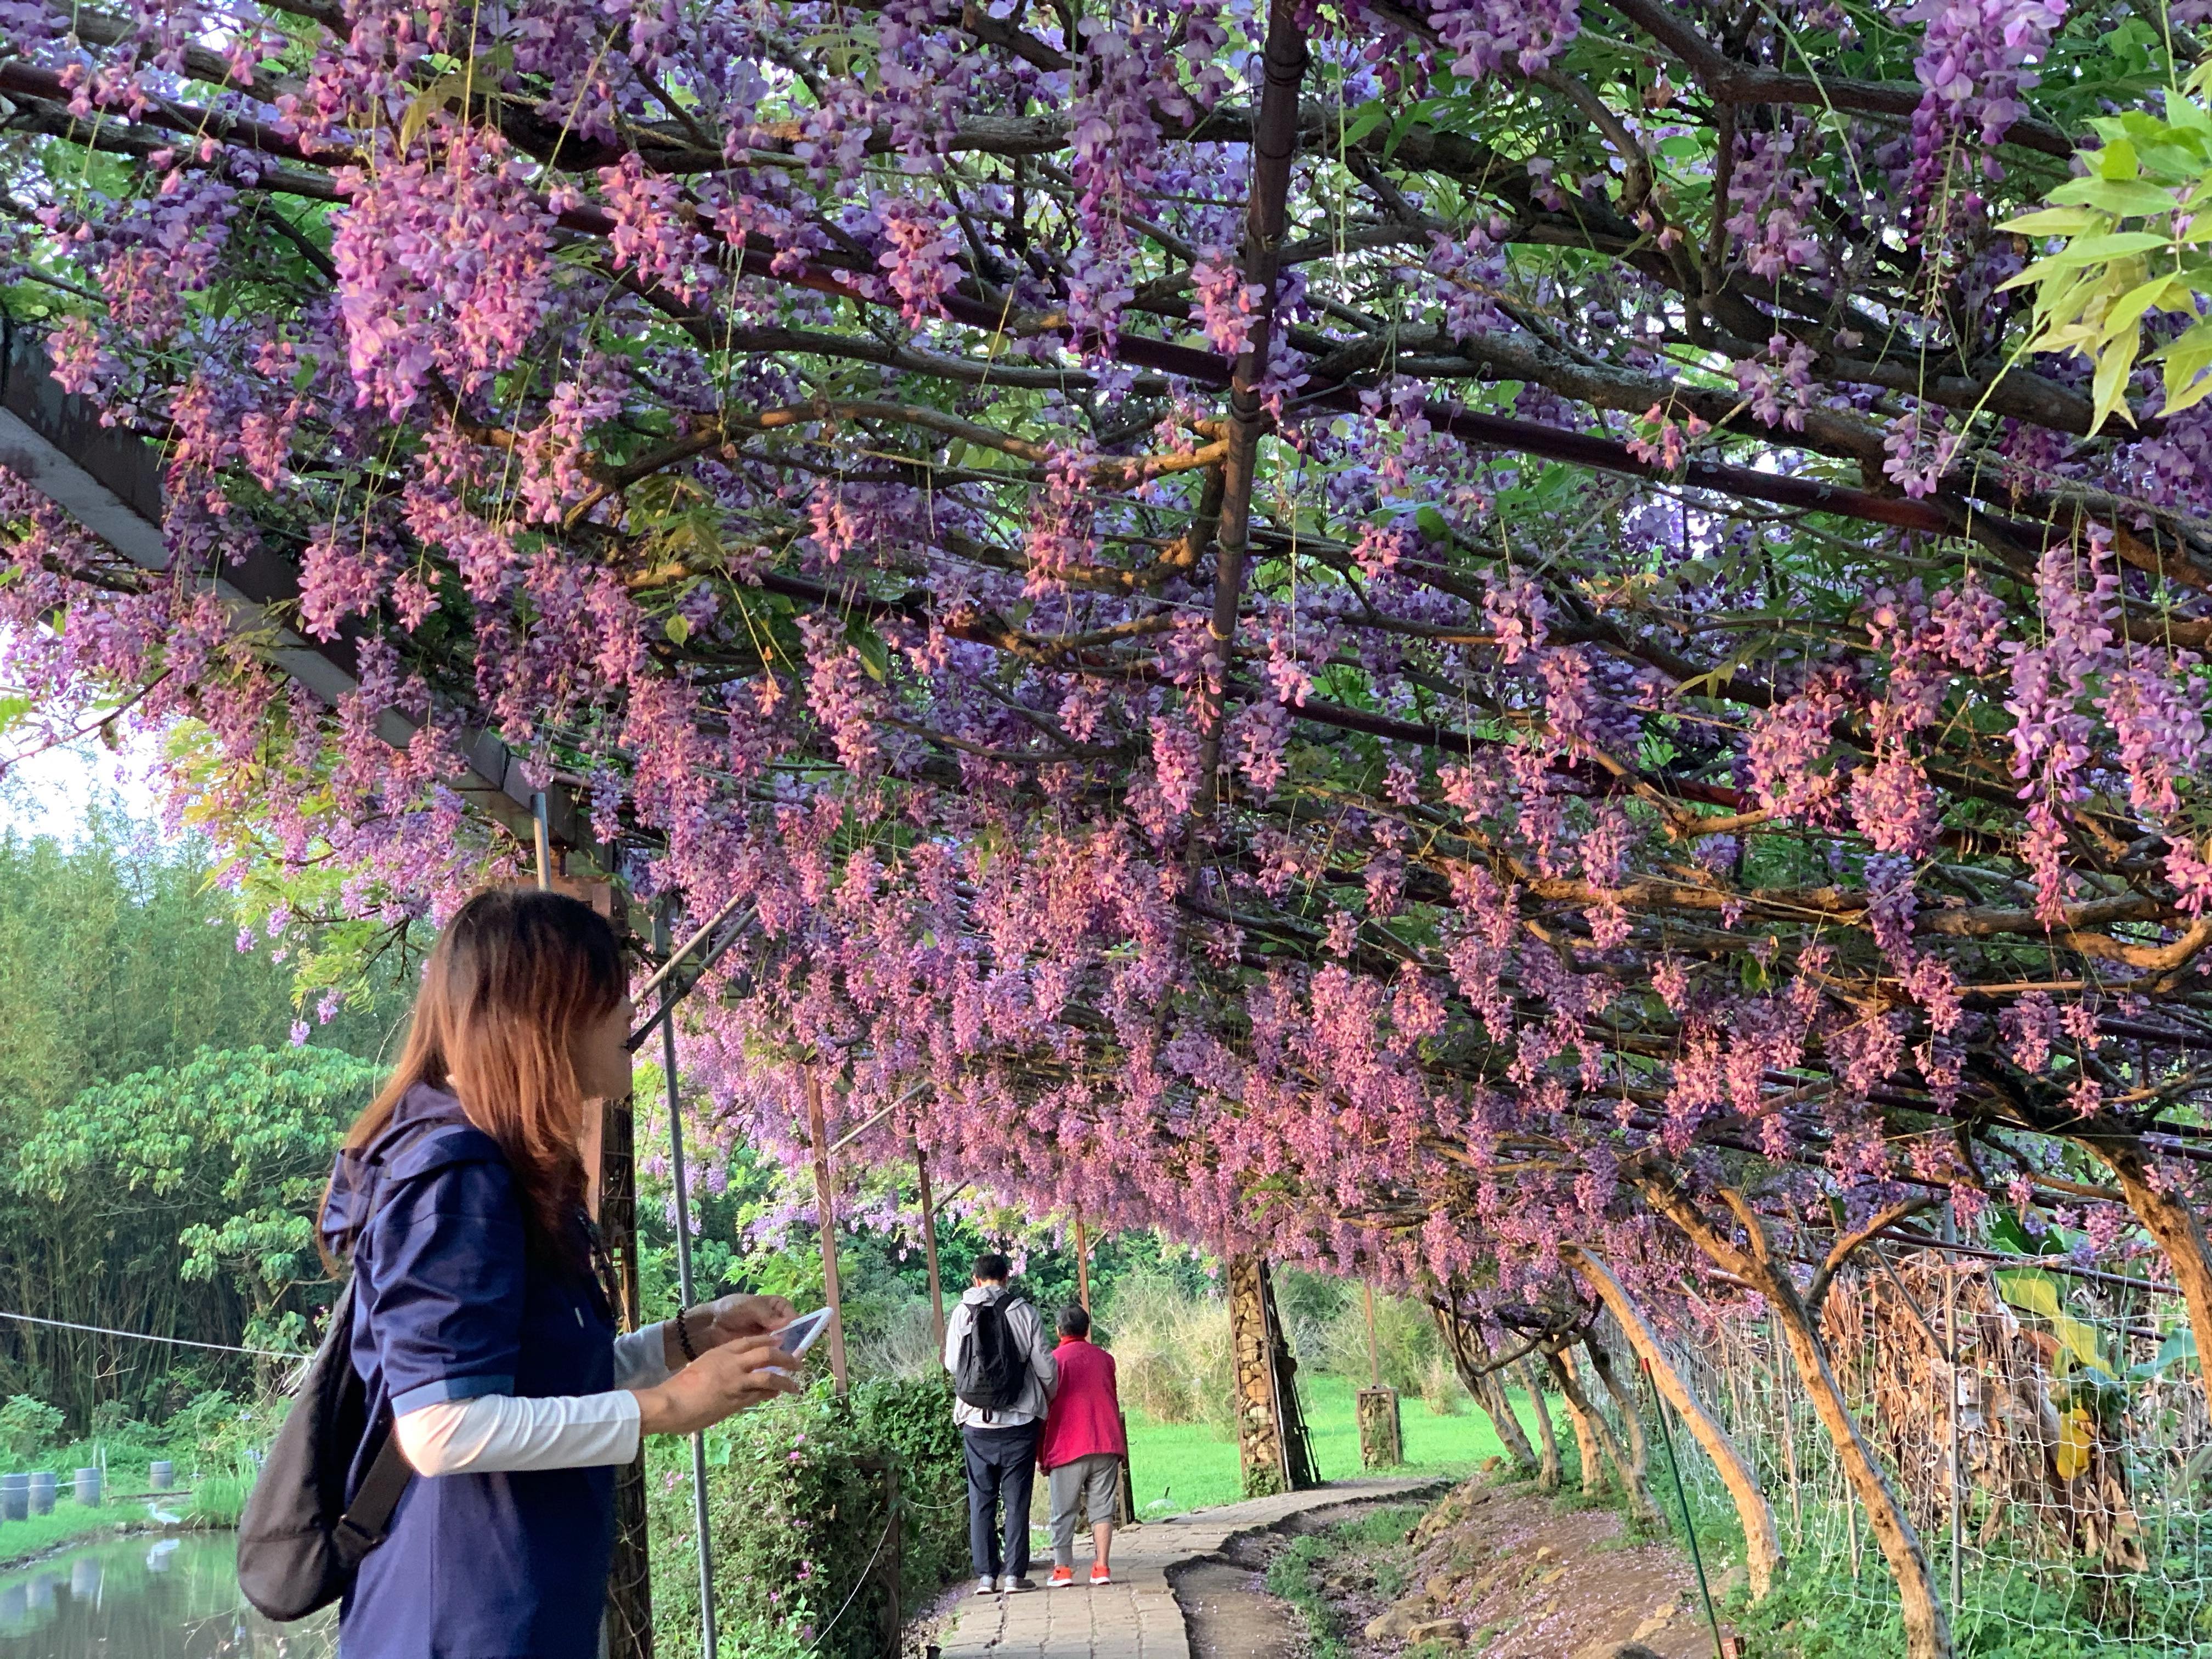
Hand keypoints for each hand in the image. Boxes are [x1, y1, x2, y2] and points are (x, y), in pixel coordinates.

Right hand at [635, 1334, 804, 1435]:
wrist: (670, 1403)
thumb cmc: (680, 1388)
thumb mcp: (702, 1367)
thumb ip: (720, 1366)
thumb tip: (735, 1372)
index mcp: (721, 1352)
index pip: (751, 1341)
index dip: (769, 1340)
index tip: (781, 1342)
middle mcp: (732, 1363)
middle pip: (767, 1353)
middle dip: (785, 1357)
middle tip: (797, 1362)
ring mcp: (736, 1381)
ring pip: (769, 1375)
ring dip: (785, 1380)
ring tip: (795, 1385)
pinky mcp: (736, 1400)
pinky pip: (760, 1394)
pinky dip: (771, 1393)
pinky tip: (777, 1394)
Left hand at [664, 1293, 794, 1369]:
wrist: (708, 1326)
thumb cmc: (730, 1310)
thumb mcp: (748, 1307)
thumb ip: (766, 1314)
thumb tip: (786, 1323)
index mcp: (774, 1306)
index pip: (791, 1313)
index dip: (796, 1322)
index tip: (797, 1331)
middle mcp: (773, 1322)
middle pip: (790, 1331)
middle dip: (793, 1341)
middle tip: (796, 1351)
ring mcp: (766, 1337)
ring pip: (782, 1345)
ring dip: (784, 1353)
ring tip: (787, 1363)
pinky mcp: (758, 1351)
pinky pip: (770, 1355)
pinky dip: (774, 1360)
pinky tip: (775, 1367)